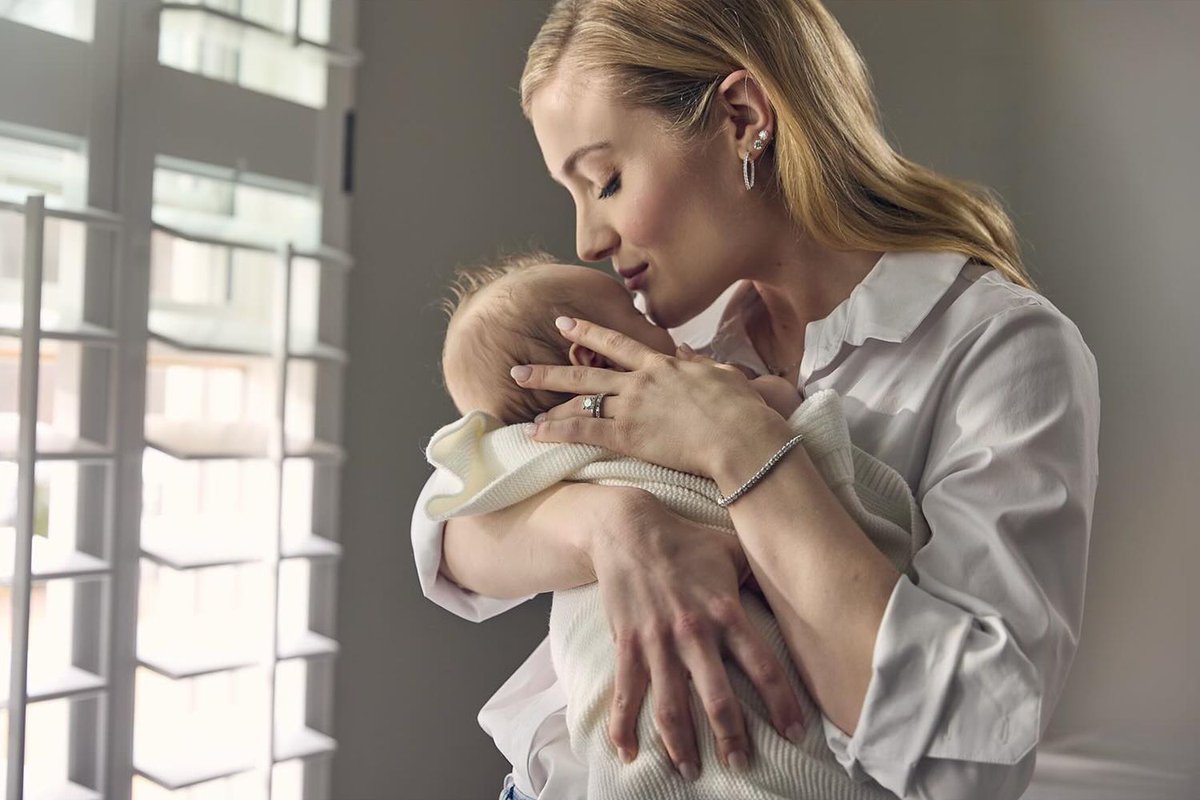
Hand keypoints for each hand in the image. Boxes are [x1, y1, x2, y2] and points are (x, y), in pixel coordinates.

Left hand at [512, 317, 788, 478]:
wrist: (740, 436)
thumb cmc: (740, 410)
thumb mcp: (722, 375)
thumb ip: (699, 362)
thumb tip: (688, 351)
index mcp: (663, 365)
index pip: (618, 343)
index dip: (588, 332)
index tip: (565, 323)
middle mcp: (641, 381)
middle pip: (587, 369)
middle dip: (551, 368)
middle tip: (521, 366)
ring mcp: (632, 406)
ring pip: (579, 398)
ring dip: (545, 397)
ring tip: (518, 392)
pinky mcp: (628, 434)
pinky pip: (583, 430)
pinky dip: (556, 431)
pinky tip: (533, 432)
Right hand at [588, 491, 807, 777]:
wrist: (628, 529)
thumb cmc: (687, 541)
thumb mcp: (734, 551)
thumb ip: (764, 575)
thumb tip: (801, 586)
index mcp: (726, 611)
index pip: (763, 666)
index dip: (782, 703)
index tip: (795, 733)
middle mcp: (693, 632)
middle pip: (717, 698)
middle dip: (731, 738)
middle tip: (741, 765)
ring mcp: (657, 641)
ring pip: (670, 706)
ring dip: (681, 745)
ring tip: (690, 770)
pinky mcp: (627, 644)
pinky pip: (625, 693)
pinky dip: (623, 727)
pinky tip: (627, 754)